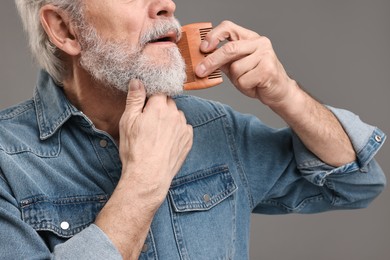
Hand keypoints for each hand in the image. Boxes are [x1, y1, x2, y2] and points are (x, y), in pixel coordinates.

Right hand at [95, 79, 192, 258]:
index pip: (158, 91)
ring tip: (157, 134)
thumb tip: (137, 81)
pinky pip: (183, 128)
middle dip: (160, 108)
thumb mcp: (128, 122)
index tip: (145, 105)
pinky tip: (166, 141)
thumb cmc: (135, 150)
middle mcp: (175, 114)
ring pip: (177, 115)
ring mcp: (184, 127)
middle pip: (168, 103)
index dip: (150, 97)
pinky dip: (177, 130)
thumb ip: (134, 99)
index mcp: (159, 107)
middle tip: (148, 122)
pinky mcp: (188, 139)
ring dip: (169, 119)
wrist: (148, 176)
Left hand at [195, 20, 296, 106]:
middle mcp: (259, 43)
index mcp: (249, 38)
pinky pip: (244, 80)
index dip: (214, 36)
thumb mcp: (236, 66)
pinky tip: (254, 85)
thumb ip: (222, 61)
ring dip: (236, 79)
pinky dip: (244, 86)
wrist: (278, 91)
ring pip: (236, 68)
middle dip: (212, 61)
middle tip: (200, 71)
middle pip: (229, 49)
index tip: (203, 48)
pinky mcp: (268, 69)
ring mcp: (265, 55)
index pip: (229, 27)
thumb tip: (201, 60)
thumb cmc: (255, 78)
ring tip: (246, 80)